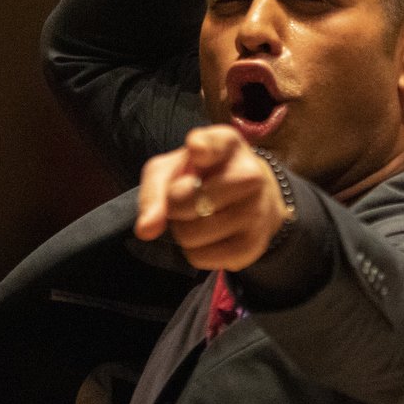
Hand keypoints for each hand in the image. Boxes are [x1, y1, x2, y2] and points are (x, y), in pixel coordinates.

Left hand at [134, 126, 290, 270]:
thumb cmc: (203, 178)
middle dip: (174, 206)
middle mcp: (251, 175)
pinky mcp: (254, 245)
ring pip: (190, 235)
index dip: (201, 148)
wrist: (252, 199)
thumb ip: (154, 192)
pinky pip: (201, 259)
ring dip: (184, 232)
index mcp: (228, 144)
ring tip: (200, 217)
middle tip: (188, 199)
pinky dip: (196, 252)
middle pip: (184, 201)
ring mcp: (257, 212)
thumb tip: (146, 230)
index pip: (213, 145)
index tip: (196, 149)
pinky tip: (211, 236)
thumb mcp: (172, 170)